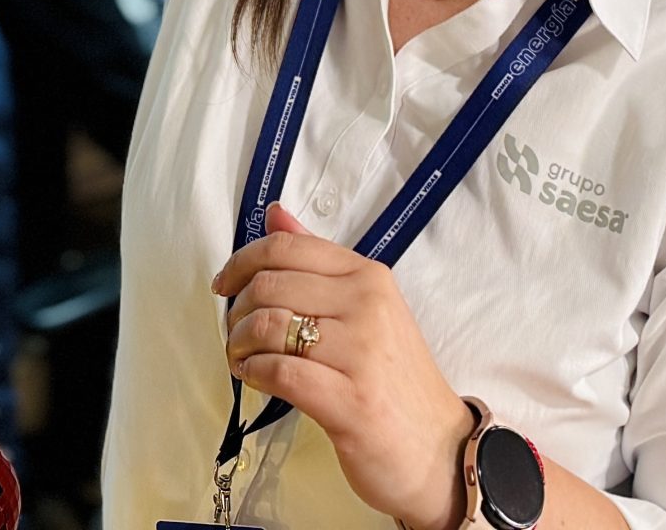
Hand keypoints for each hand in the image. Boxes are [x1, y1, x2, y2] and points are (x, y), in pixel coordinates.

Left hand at [214, 205, 476, 529]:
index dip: (242, 262)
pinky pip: (280, 371)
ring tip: (241, 358)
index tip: (224, 284)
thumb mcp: (367, 310)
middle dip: (236, 311)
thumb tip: (275, 214)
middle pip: (270, 285)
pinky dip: (254, 373)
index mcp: (369, 277)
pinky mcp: (350, 402)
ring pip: (268, 327)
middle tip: (235, 334)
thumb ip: (319, 262)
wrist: (441, 451)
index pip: (287, 248)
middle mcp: (367, 306)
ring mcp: (361, 353)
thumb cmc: (395, 381)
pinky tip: (254, 378)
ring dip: (239, 344)